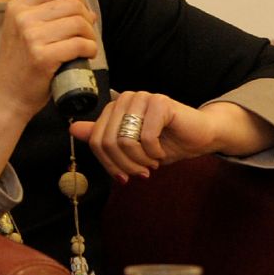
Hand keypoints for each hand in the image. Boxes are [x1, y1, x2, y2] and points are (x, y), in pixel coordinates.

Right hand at [0, 0, 99, 124]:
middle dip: (87, 19)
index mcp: (17, 7)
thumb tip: (88, 12)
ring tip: (86, 47)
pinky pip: (79, 44)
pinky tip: (86, 56)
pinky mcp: (43, 57)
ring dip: (90, 36)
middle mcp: (22, 18)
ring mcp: (31, 37)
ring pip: (79, 23)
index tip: (80, 9)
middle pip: (72, 4)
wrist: (6, 95)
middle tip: (85, 35)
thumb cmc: (18, 64)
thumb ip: (48, 17)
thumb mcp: (23, 32)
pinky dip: (90, 50)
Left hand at [68, 92, 273, 181]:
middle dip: (124, 165)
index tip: (123, 176)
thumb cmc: (166, 143)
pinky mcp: (160, 103)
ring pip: (124, 141)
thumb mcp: (131, 147)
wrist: (200, 136)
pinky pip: (146, 137)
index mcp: (114, 109)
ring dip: (140, 160)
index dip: (108, 164)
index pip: (95, 140)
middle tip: (141, 172)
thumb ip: (103, 137)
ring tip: (152, 162)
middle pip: (107, 142)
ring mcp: (141, 98)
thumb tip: (72, 130)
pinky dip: (154, 152)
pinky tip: (161, 152)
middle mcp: (124, 99)